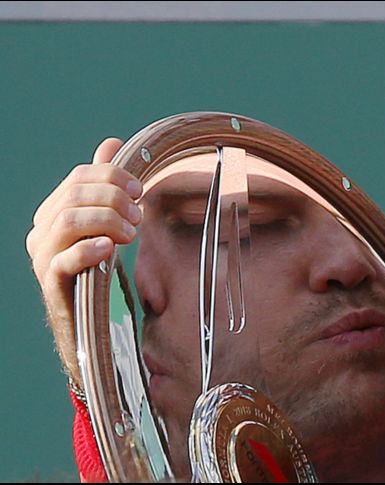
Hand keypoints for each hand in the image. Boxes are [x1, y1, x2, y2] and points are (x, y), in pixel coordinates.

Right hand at [26, 138, 142, 386]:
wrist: (90, 323)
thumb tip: (111, 144)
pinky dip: (89, 249)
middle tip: (140, 215)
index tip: (141, 188)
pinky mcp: (53, 284)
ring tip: (131, 233)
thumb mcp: (106, 224)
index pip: (79, 177)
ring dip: (107, 220)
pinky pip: (64, 260)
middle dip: (114, 198)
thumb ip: (106, 186)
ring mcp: (43, 258)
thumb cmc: (100, 270)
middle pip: (75, 195)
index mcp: (53, 212)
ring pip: (69, 220)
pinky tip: (110, 248)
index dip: (112, 176)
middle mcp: (41, 231)